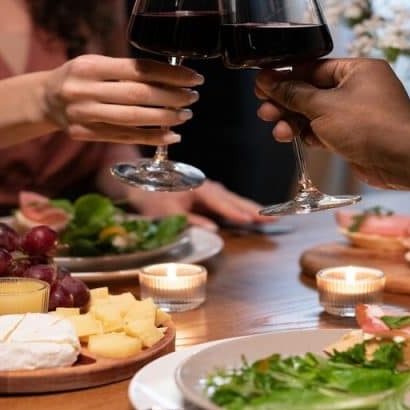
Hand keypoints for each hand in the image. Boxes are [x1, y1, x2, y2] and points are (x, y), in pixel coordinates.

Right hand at [42, 54, 202, 145]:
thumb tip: (171, 76)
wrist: (46, 100)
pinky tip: (171, 136)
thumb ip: (126, 69)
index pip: (138, 69)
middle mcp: (84, 90)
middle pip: (138, 95)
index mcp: (90, 66)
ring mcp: (84, 115)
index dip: (170, 74)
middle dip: (172, 97)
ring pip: (133, 118)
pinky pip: (125, 137)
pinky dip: (151, 137)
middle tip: (192, 97)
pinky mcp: (86, 134)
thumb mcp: (96, 63)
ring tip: (185, 114)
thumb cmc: (80, 77)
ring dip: (165, 118)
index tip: (192, 77)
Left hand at [124, 180, 274, 230]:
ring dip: (249, 208)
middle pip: (233, 198)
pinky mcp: (203, 194)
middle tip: (274, 218)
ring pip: (231, 199)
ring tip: (268, 217)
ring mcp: (205, 189)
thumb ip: (190, 221)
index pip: (221, 202)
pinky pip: (225, 201)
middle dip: (253, 209)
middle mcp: (205, 186)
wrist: (136, 180)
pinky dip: (238, 207)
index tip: (253, 220)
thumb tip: (213, 229)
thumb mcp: (166, 212)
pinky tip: (247, 213)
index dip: (237, 212)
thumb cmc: (149, 196)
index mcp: (197, 188)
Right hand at [255, 58, 409, 197]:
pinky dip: (310, 134)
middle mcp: (360, 88)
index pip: (314, 68)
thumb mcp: (323, 106)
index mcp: (358, 70)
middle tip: (265, 110)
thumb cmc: (369, 126)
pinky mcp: (356, 135)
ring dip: (295, 121)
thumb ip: (293, 93)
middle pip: (313, 91)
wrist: (401, 160)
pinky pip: (326, 130)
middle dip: (287, 103)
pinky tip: (294, 139)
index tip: (263, 85)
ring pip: (317, 113)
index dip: (286, 77)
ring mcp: (359, 113)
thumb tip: (267, 80)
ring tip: (277, 131)